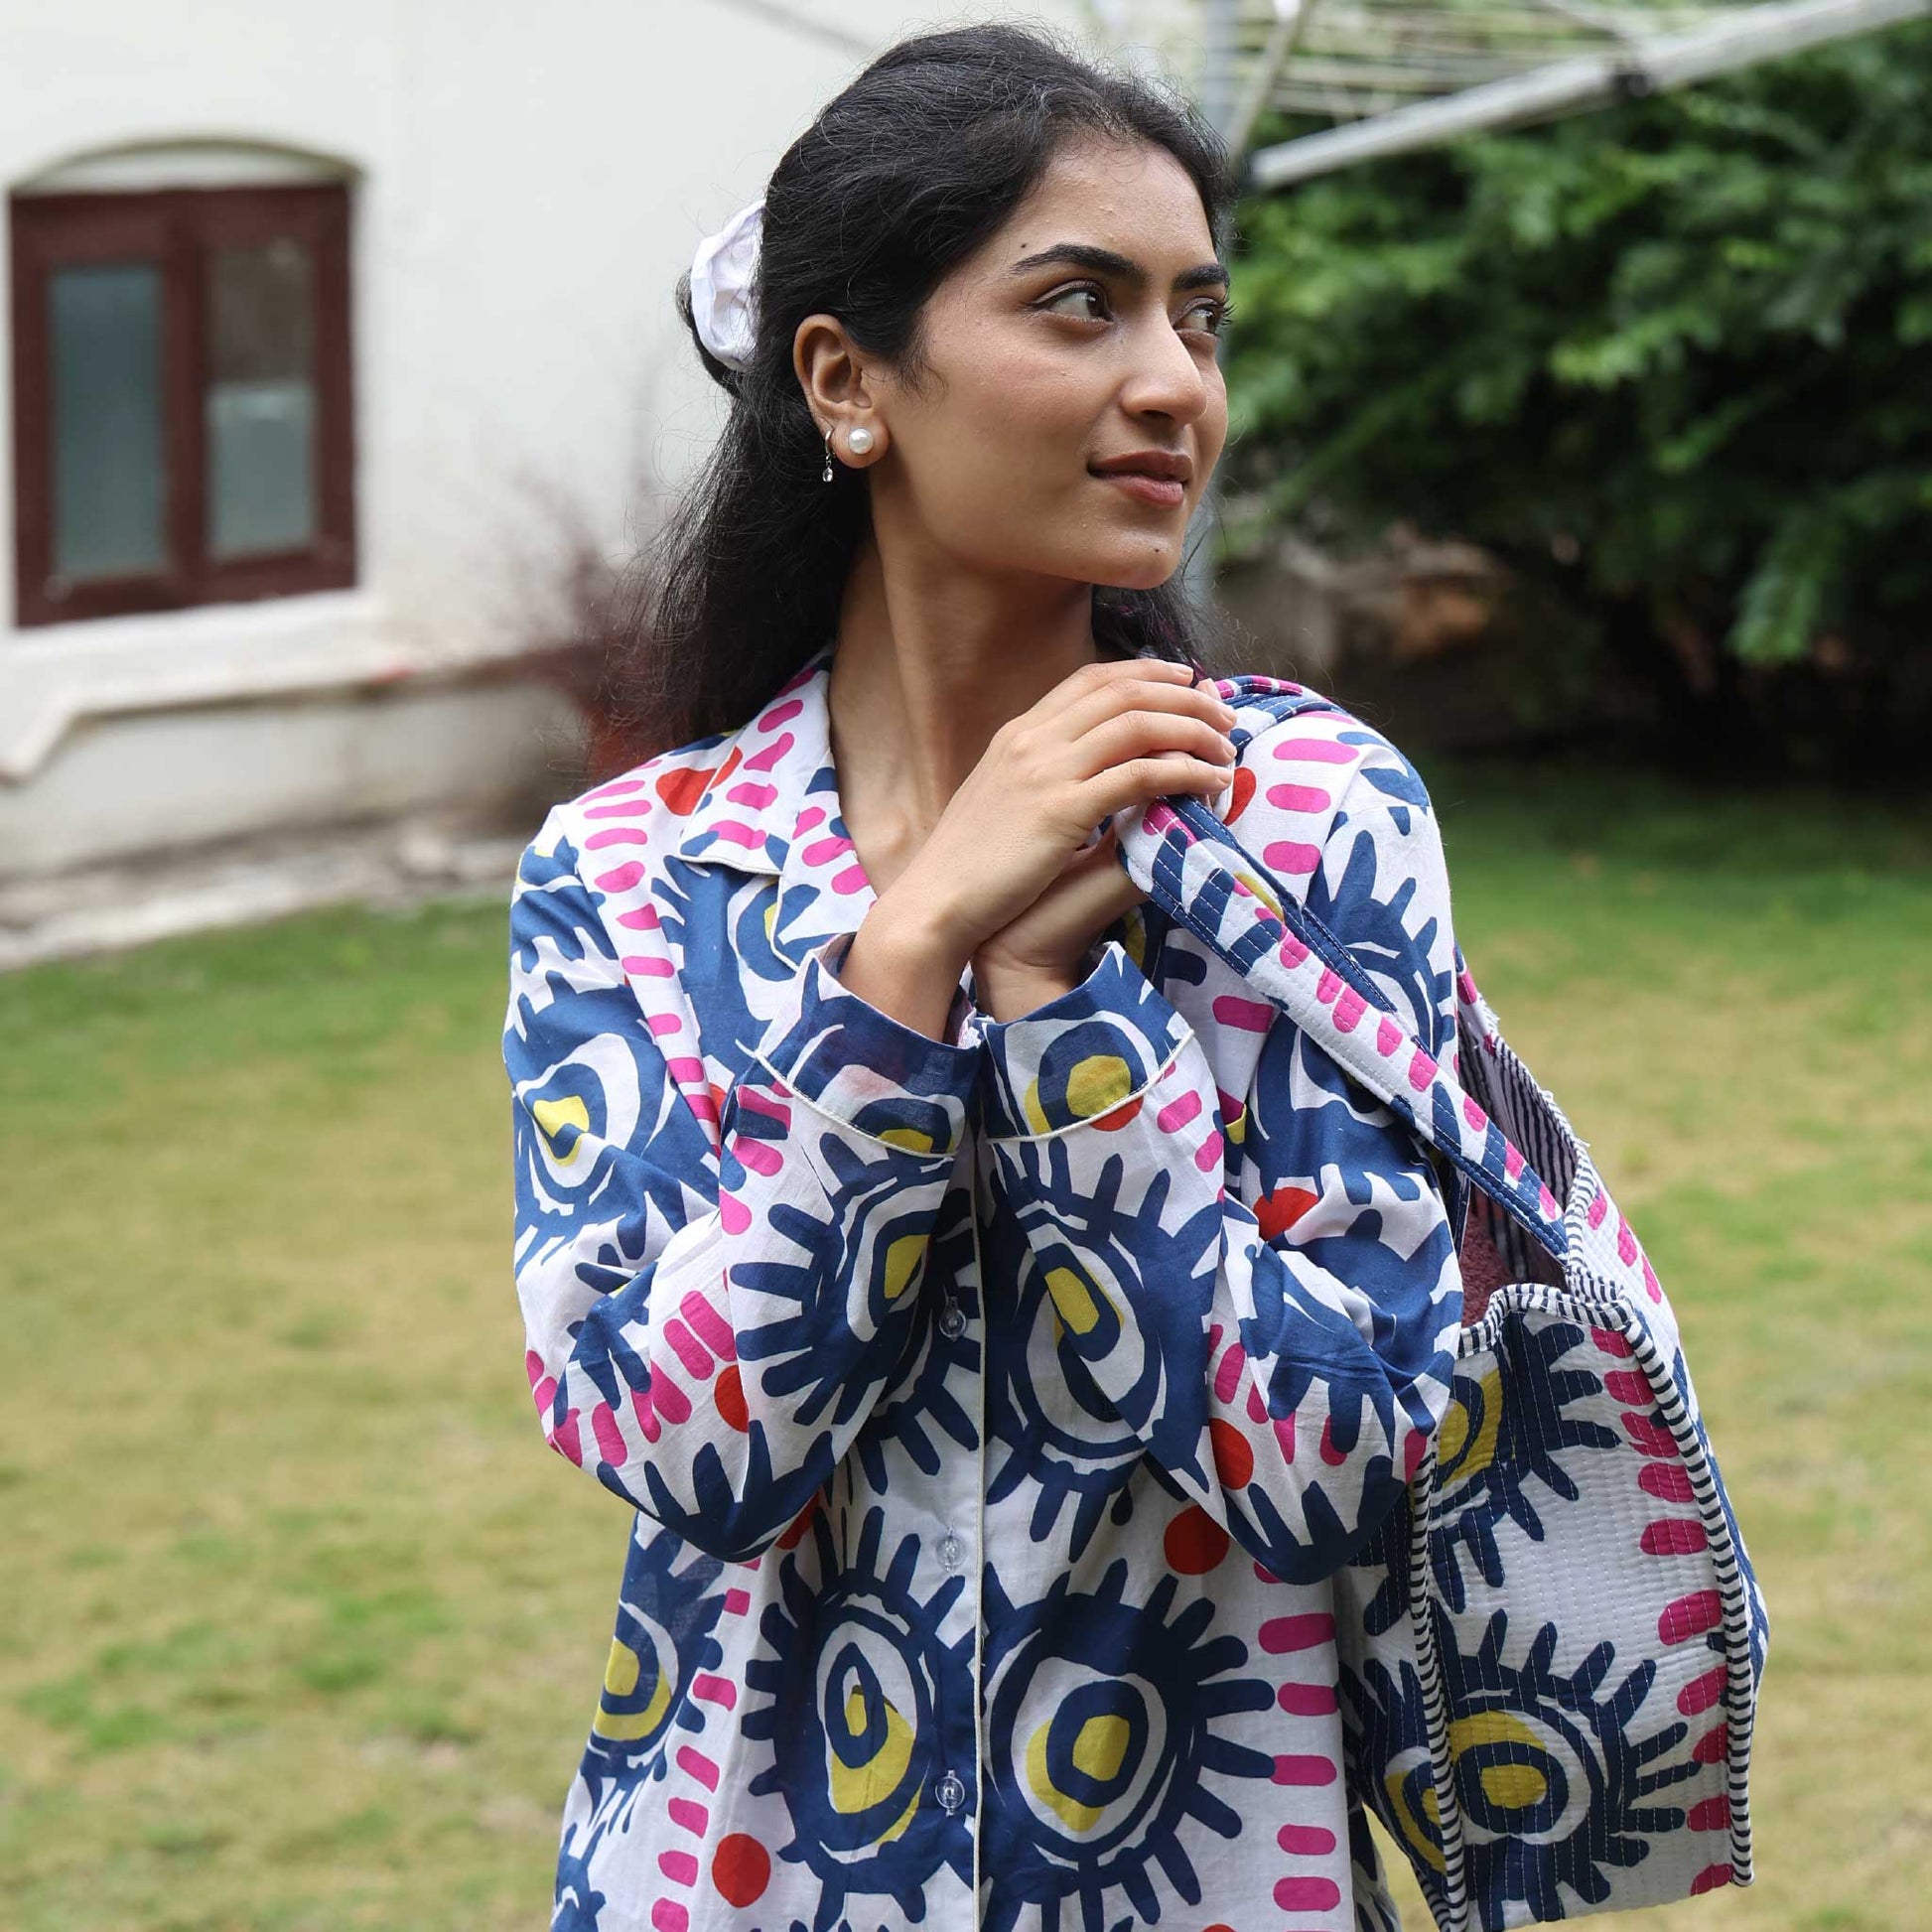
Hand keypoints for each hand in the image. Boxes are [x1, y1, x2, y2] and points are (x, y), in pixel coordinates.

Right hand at [873, 656, 1235, 986]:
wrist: (935, 902)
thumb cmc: (970, 868)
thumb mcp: (1003, 802)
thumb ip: (1043, 777)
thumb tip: (1089, 773)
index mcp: (1018, 734)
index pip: (1092, 680)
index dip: (1147, 672)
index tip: (1186, 680)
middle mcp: (1033, 740)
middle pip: (1124, 692)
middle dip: (1184, 696)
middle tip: (1224, 716)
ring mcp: (1046, 771)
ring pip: (1140, 725)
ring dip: (1193, 731)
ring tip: (1226, 750)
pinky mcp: (1062, 810)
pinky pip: (1142, 775)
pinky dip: (1185, 772)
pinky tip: (1211, 784)